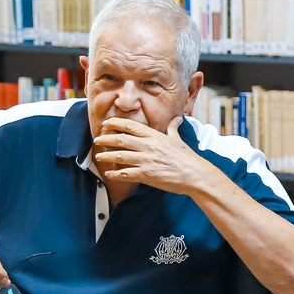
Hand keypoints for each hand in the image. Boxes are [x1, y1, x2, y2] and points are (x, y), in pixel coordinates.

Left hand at [93, 117, 211, 194]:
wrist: (196, 175)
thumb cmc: (188, 158)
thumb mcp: (179, 140)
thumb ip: (173, 129)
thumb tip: (177, 119)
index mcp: (155, 136)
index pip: (131, 126)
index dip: (116, 124)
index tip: (107, 124)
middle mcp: (148, 146)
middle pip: (121, 139)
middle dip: (106, 139)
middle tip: (97, 139)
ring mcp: (146, 160)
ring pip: (120, 156)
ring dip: (106, 156)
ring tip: (99, 157)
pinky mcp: (147, 174)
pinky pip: (126, 173)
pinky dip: (115, 174)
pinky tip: (109, 174)